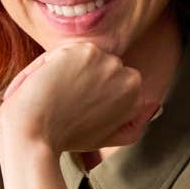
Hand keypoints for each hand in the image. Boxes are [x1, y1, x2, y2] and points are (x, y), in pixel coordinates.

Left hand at [0, 43, 157, 156]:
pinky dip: (48, 65)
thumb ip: (133, 124)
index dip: (87, 92)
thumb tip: (154, 105)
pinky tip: (46, 85)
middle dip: (78, 79)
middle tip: (63, 105)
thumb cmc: (65, 138)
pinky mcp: (84, 50)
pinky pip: (62, 51)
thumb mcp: (107, 136)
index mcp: (135, 92)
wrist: (35, 135)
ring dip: (63, 71)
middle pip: (96, 65)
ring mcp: (107, 61)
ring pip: (78, 57)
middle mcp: (127, 74)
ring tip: (54, 97)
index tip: (75, 110)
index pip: (108, 78)